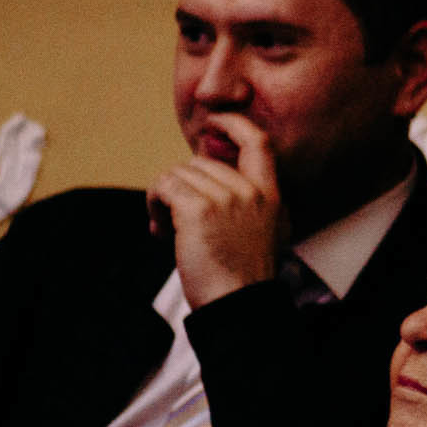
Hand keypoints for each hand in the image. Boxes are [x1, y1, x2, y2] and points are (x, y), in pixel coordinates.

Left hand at [151, 113, 286, 308]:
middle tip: (177, 222)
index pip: (258, 143)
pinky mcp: (199, 208)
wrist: (238, 305)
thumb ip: (246, 201)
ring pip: (178, 174)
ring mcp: (227, 198)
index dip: (233, 124)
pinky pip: (163, 186)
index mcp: (272, 196)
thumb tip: (205, 171)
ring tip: (171, 232)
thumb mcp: (262, 233)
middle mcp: (252, 192)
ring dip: (165, 200)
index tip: (213, 122)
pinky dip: (154, 205)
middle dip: (182, 187)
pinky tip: (162, 231)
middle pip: (200, 163)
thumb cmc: (242, 277)